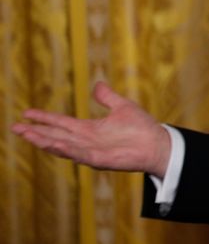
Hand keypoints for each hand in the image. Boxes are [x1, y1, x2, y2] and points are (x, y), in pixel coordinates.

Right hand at [11, 82, 171, 178]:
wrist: (158, 144)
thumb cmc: (142, 128)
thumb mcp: (122, 107)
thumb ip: (107, 97)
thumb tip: (98, 84)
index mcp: (89, 129)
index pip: (60, 123)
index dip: (44, 118)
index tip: (26, 113)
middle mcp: (85, 141)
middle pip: (54, 135)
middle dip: (35, 132)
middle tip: (14, 127)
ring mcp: (90, 151)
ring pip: (61, 146)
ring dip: (43, 141)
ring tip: (27, 135)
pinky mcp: (99, 159)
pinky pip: (78, 154)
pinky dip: (65, 149)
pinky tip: (51, 144)